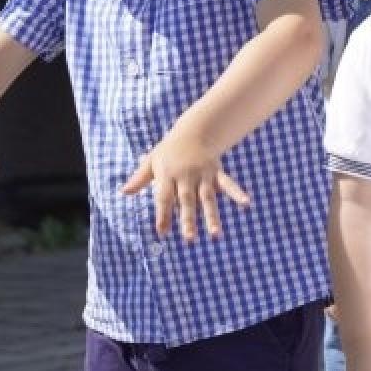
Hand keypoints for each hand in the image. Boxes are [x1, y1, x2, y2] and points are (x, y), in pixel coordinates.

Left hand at [121, 130, 249, 241]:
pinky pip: (228, 184)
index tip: (162, 233)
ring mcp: (203, 175)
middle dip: (188, 220)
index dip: (163, 215)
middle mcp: (186, 176)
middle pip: (186, 201)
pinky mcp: (216, 173)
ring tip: (216, 234)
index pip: (164, 198)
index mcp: (168, 175)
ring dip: (212, 216)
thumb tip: (124, 192)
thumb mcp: (152, 160)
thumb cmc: (169, 150)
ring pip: (207, 198)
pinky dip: (237, 193)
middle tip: (190, 239)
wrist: (193, 130)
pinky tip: (246, 204)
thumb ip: (140, 178)